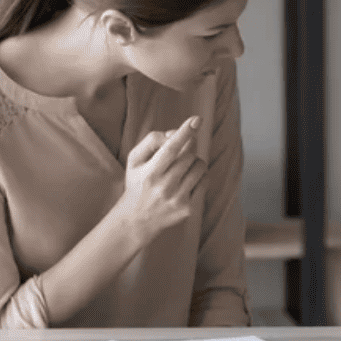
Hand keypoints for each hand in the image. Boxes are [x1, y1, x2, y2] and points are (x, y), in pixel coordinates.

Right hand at [120, 116, 206, 240]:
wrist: (138, 219)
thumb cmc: (138, 182)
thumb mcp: (135, 160)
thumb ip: (152, 141)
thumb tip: (175, 134)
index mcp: (149, 173)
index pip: (170, 149)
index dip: (184, 132)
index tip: (196, 120)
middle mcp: (164, 187)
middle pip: (189, 155)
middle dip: (188, 149)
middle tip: (179, 154)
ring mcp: (178, 199)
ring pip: (200, 166)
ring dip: (194, 162)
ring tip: (182, 168)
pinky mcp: (189, 208)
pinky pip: (205, 180)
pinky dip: (199, 175)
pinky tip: (187, 180)